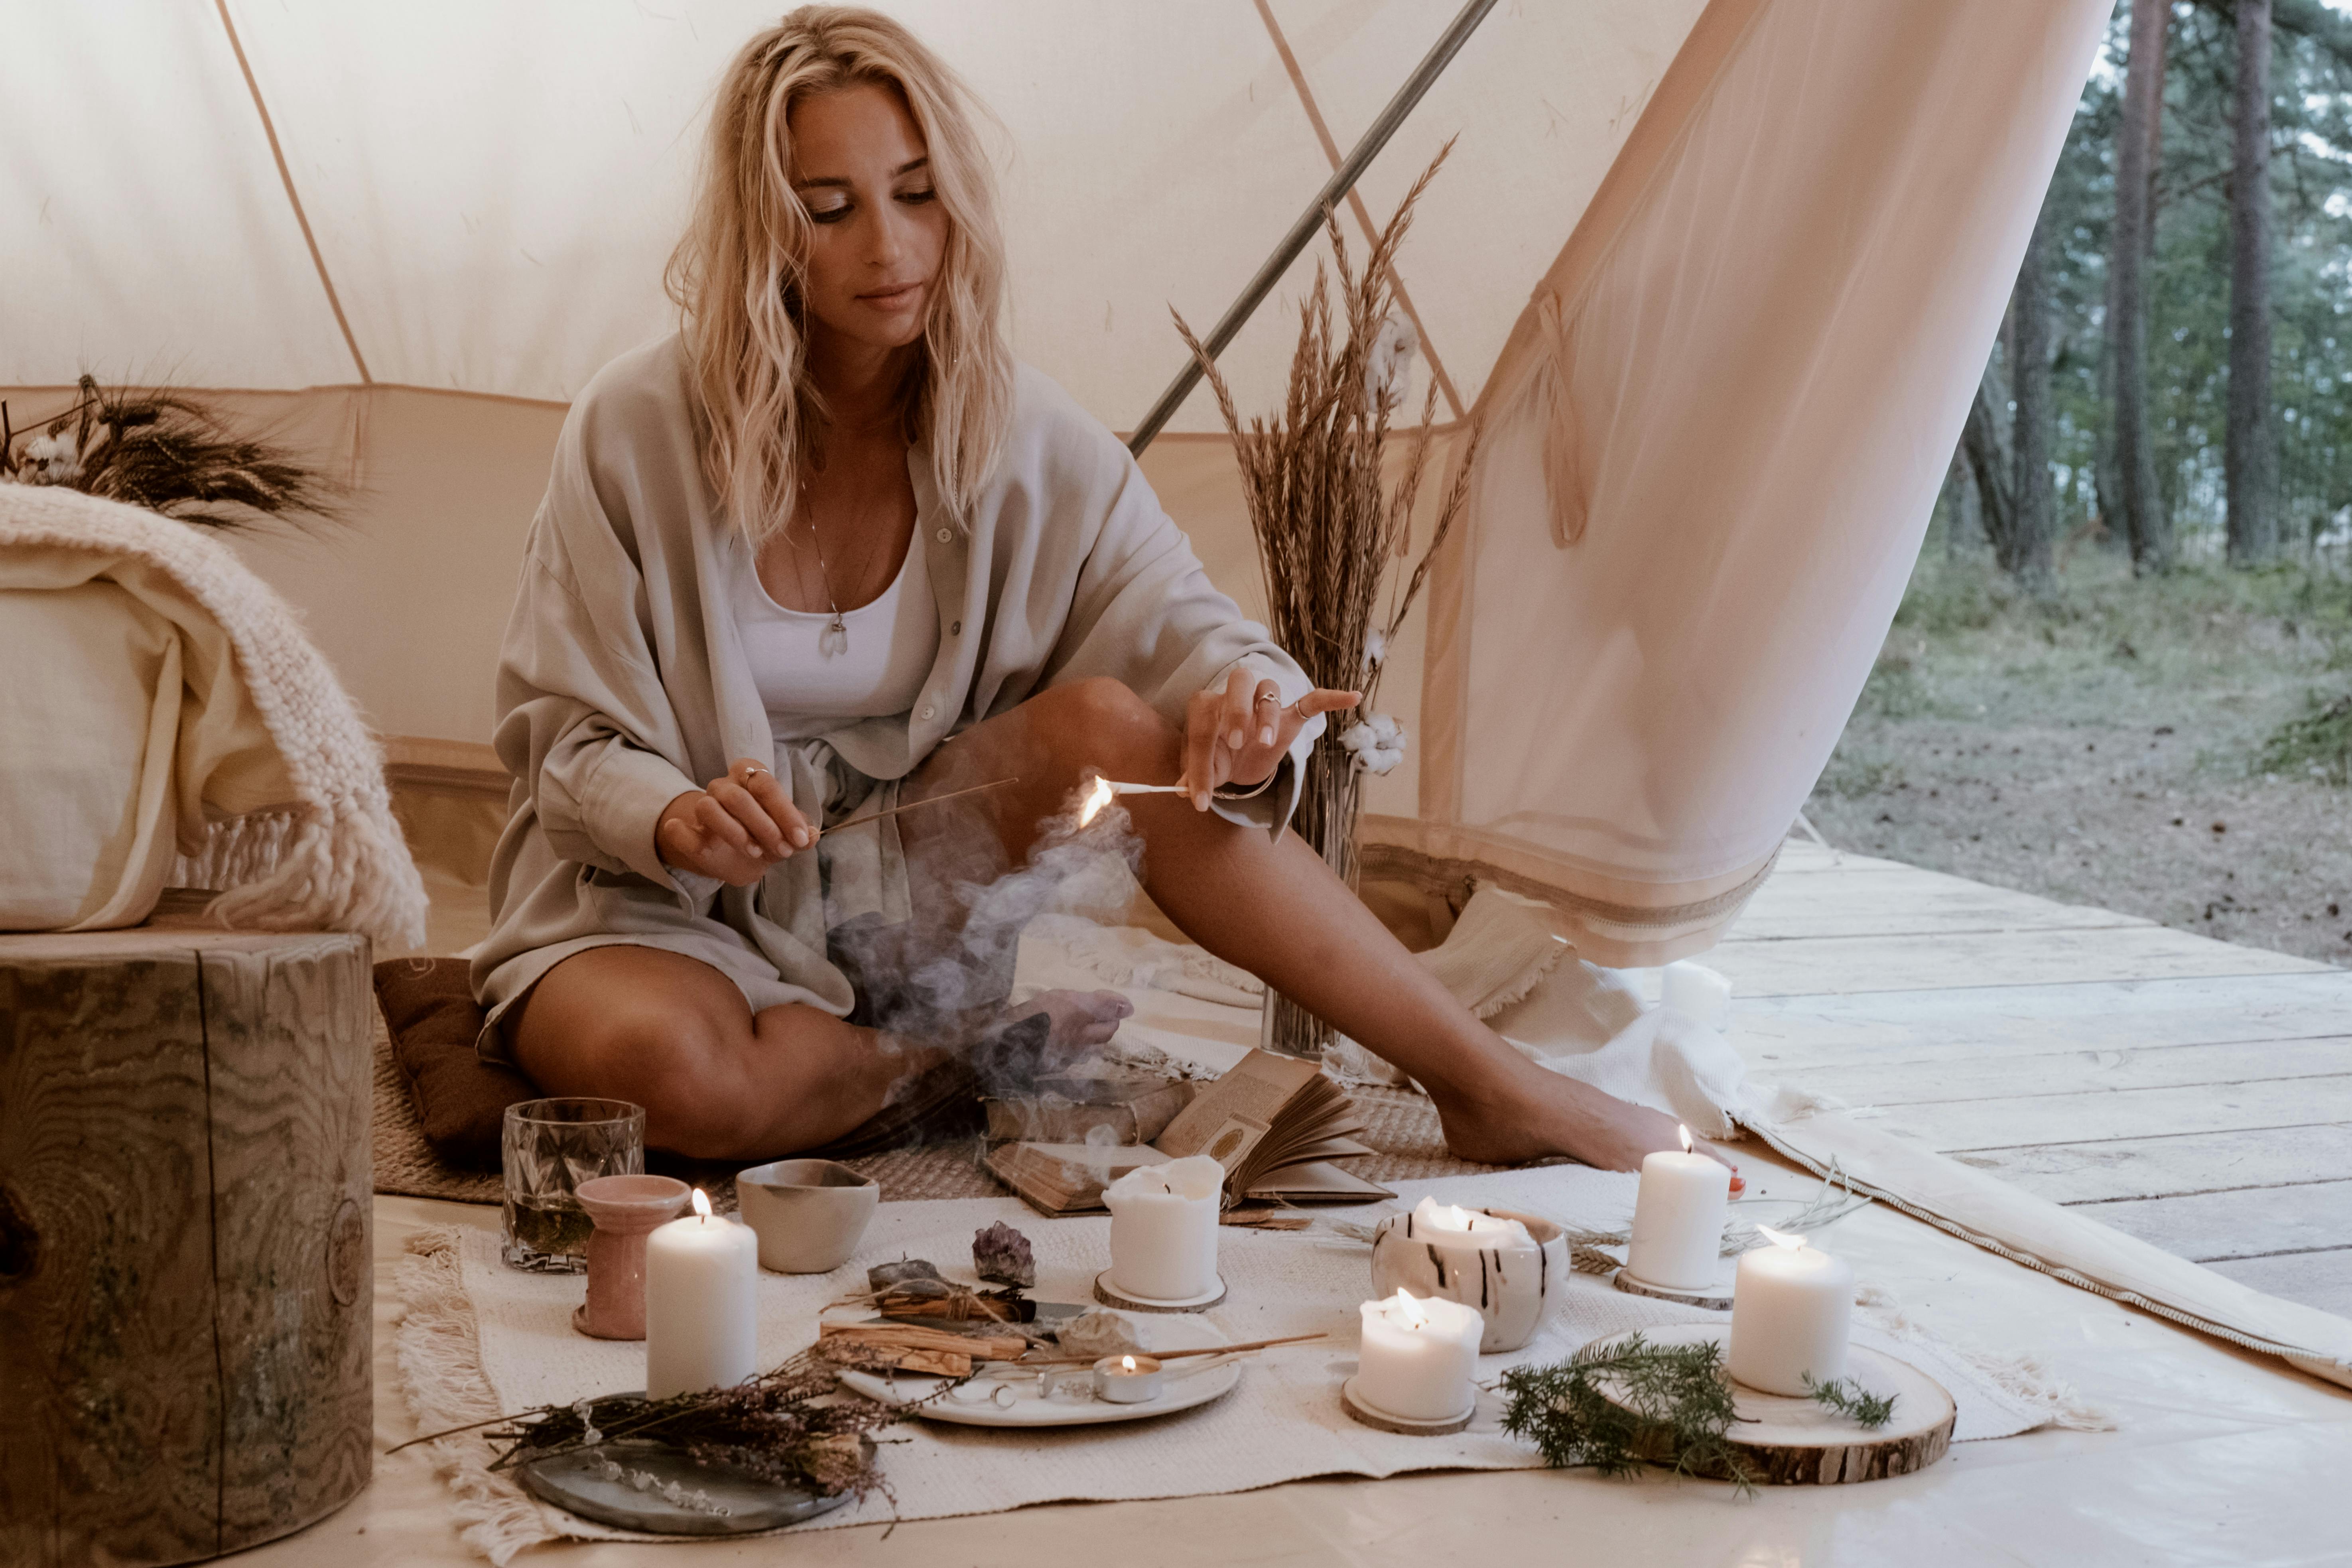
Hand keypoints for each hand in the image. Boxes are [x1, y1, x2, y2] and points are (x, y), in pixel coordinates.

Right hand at [654, 758, 814, 885]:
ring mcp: (701, 805)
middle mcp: (724, 786)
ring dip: (735, 833)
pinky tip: (702, 846)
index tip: (800, 838)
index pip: (766, 785)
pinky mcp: (684, 830)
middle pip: (738, 797)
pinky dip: (684, 835)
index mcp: (751, 777)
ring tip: (756, 852)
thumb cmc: (764, 836)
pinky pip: (678, 830)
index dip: (785, 812)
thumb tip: (813, 835)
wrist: (734, 857)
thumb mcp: (786, 836)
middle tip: (783, 850)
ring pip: (709, 808)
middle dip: (765, 826)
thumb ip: (799, 834)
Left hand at [1180, 668, 1359, 810]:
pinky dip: (1331, 698)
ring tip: (1266, 743)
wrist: (1235, 757)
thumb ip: (1194, 777)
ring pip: (1270, 690)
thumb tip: (1184, 791)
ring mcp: (1265, 704)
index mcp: (1207, 707)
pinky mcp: (1291, 716)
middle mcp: (1235, 697)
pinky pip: (1313, 700)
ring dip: (1268, 715)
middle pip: (1239, 682)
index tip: (1200, 799)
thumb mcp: (1203, 770)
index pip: (1202, 727)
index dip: (1199, 764)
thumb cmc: (1216, 758)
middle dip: (1237, 710)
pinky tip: (1352, 697)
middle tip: (1235, 742)